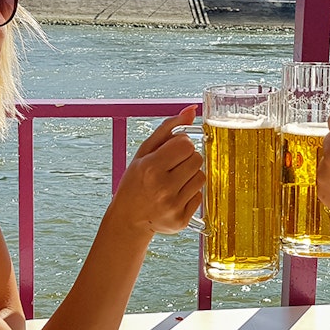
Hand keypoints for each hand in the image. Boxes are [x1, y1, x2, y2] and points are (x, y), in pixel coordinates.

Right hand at [110, 105, 204, 233]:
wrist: (128, 219)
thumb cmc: (135, 182)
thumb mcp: (144, 152)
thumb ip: (168, 128)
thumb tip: (191, 110)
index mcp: (151, 167)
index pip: (186, 144)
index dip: (181, 145)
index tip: (171, 153)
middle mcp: (163, 188)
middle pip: (197, 159)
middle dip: (187, 160)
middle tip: (171, 168)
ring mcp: (173, 206)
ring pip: (201, 177)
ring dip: (190, 176)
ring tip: (173, 182)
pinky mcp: (182, 220)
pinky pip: (199, 196)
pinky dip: (190, 194)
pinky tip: (174, 197)